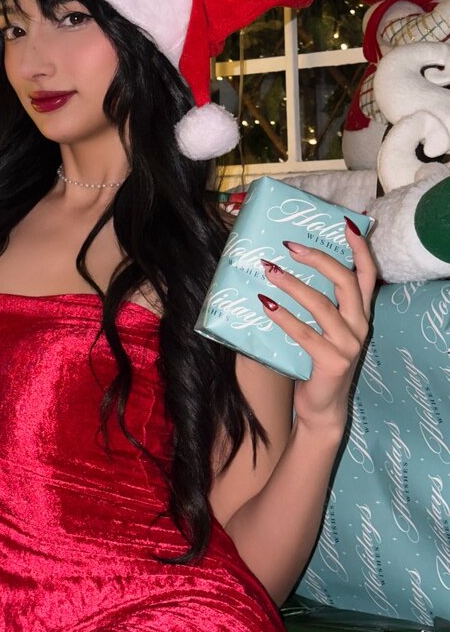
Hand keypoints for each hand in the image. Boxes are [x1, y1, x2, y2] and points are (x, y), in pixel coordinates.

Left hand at [259, 220, 375, 434]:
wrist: (321, 408)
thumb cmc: (315, 358)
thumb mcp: (321, 327)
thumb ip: (315, 301)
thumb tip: (281, 264)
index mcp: (359, 313)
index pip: (367, 275)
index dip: (359, 248)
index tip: (346, 223)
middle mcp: (360, 326)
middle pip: (345, 282)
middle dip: (318, 258)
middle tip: (288, 245)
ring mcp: (348, 345)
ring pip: (322, 304)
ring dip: (293, 284)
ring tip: (269, 270)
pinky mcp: (333, 362)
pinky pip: (305, 333)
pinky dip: (283, 316)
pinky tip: (265, 304)